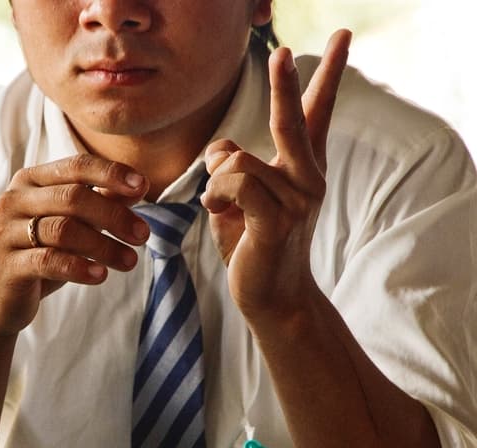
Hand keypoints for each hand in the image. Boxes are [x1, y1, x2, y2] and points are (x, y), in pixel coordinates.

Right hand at [0, 154, 149, 336]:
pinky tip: (100, 276)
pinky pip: (48, 260)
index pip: (76, 166)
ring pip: (64, 229)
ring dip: (104, 246)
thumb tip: (139, 186)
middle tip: (143, 235)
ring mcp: (6, 231)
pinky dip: (79, 267)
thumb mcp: (71, 226)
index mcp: (30, 181)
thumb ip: (99, 203)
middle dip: (114, 215)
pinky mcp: (5, 264)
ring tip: (130, 262)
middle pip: (73, 197)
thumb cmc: (39, 255)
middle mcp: (13, 199)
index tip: (143, 187)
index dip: (112, 173)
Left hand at [199, 30, 350, 322]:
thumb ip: (229, 167)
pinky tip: (220, 214)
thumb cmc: (252, 244)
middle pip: (291, 119)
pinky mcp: (278, 219)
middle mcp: (307, 177)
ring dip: (215, 183)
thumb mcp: (236, 199)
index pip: (316, 114)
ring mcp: (297, 198)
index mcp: (300, 168)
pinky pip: (234, 182)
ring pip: (235, 160)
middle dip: (284, 84)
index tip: (342, 39)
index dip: (327, 75)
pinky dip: (215, 195)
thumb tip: (220, 147)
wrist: (270, 297)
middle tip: (281, 52)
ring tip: (223, 209)